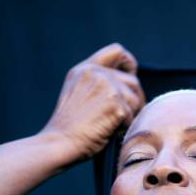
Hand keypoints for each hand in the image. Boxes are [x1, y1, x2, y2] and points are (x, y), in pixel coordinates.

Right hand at [41, 43, 145, 162]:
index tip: (129, 78)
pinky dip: (126, 128)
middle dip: (134, 99)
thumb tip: (128, 88)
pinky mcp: (116, 105)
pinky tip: (112, 133)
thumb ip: (97, 84)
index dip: (129, 64)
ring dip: (131, 115)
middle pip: (133, 80)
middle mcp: (97, 74)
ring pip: (136, 99)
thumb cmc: (68, 128)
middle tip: (127, 116)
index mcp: (85, 69)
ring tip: (115, 126)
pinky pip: (133, 116)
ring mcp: (108, 88)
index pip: (117, 51)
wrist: (59, 143)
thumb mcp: (77, 94)